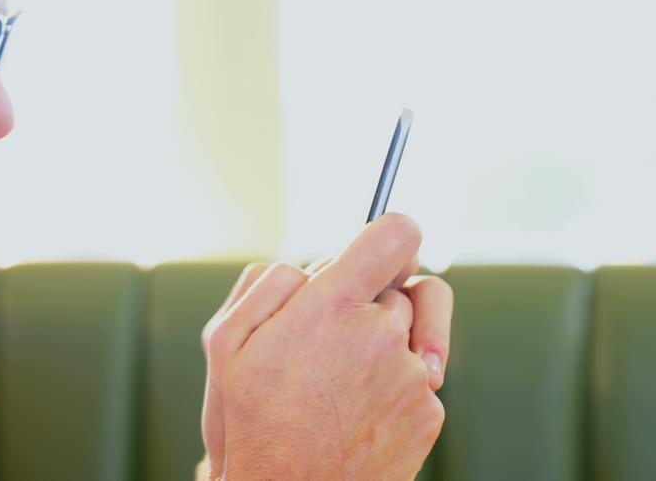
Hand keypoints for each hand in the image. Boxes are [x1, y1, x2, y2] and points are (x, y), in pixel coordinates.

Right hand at [200, 214, 452, 479]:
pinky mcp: (429, 412)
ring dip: (382, 346)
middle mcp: (383, 334)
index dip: (386, 239)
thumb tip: (319, 262)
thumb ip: (274, 281)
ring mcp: (412, 375)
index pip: (397, 234)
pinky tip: (354, 414)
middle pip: (396, 288)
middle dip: (365, 306)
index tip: (374, 256)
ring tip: (337, 384)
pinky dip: (393, 388)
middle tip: (323, 344)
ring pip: (409, 333)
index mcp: (333, 306)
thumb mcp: (226, 341)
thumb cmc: (251, 421)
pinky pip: (418, 378)